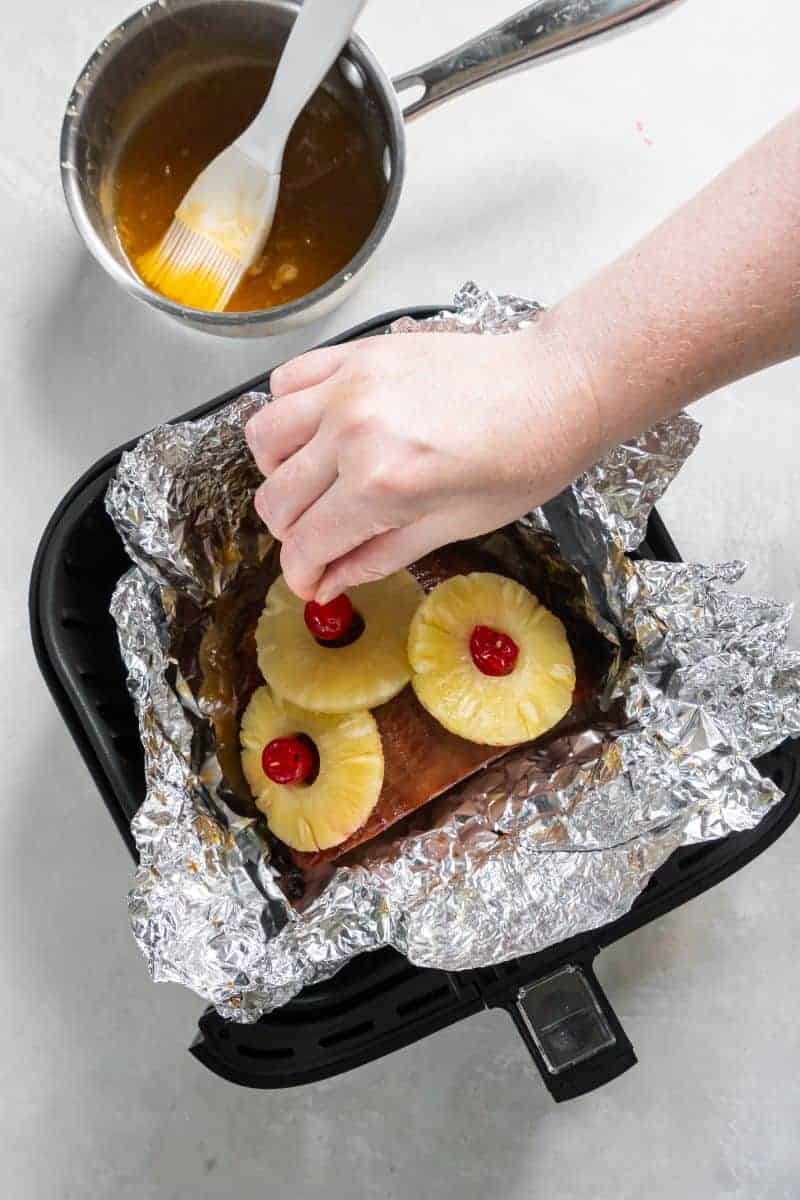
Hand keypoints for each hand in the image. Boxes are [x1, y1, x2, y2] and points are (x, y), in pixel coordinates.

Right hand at [245, 319, 601, 601]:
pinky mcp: (356, 354)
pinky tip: (319, 432)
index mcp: (382, 484)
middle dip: (292, 535)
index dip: (302, 575)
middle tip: (322, 541)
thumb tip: (327, 584)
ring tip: (315, 484)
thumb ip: (378, 555)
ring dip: (279, 474)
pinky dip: (288, 413)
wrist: (556, 388)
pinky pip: (286, 383)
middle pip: (277, 499)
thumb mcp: (454, 527)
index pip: (306, 543)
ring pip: (264, 438)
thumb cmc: (524, 460)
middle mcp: (352, 432)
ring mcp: (349, 387)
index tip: (310, 582)